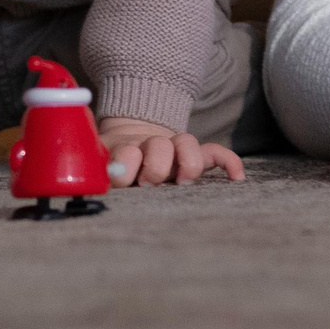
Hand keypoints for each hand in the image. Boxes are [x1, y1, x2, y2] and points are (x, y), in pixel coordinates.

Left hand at [97, 116, 245, 186]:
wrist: (127, 143)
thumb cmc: (112, 165)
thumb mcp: (98, 165)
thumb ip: (96, 170)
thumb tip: (93, 179)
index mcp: (124, 151)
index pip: (126, 152)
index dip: (125, 164)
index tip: (122, 179)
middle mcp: (151, 147)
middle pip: (160, 146)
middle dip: (155, 166)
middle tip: (149, 184)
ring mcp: (174, 151)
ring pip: (187, 143)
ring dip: (187, 162)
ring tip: (183, 182)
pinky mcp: (193, 157)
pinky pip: (215, 154)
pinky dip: (228, 162)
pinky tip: (236, 178)